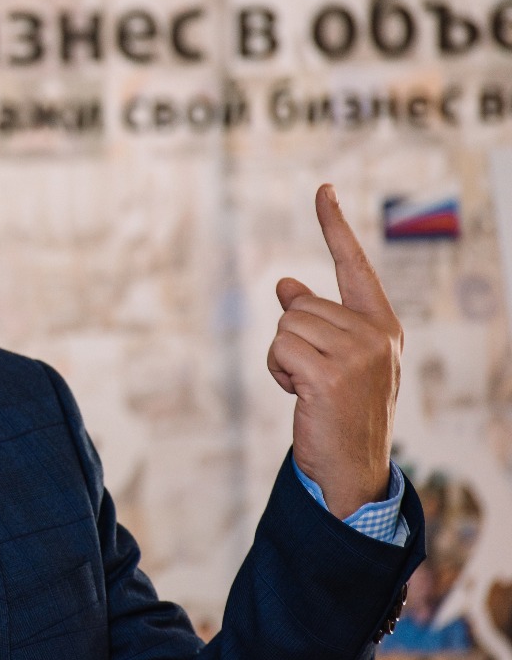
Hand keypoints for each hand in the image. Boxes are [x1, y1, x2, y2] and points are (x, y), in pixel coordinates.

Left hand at [267, 184, 402, 519]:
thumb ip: (316, 321)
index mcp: (382, 326)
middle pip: (298, 306)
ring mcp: (358, 355)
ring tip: (307, 389)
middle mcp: (376, 334)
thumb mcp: (333, 360)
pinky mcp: (331, 375)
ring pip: (284, 325)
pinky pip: (278, 348)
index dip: (334, 226)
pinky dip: (277, 370)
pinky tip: (300, 396)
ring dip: (281, 358)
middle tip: (310, 377)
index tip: (322, 190)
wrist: (351, 469)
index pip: (354, 265)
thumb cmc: (339, 412)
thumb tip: (286, 284)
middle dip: (290, 340)